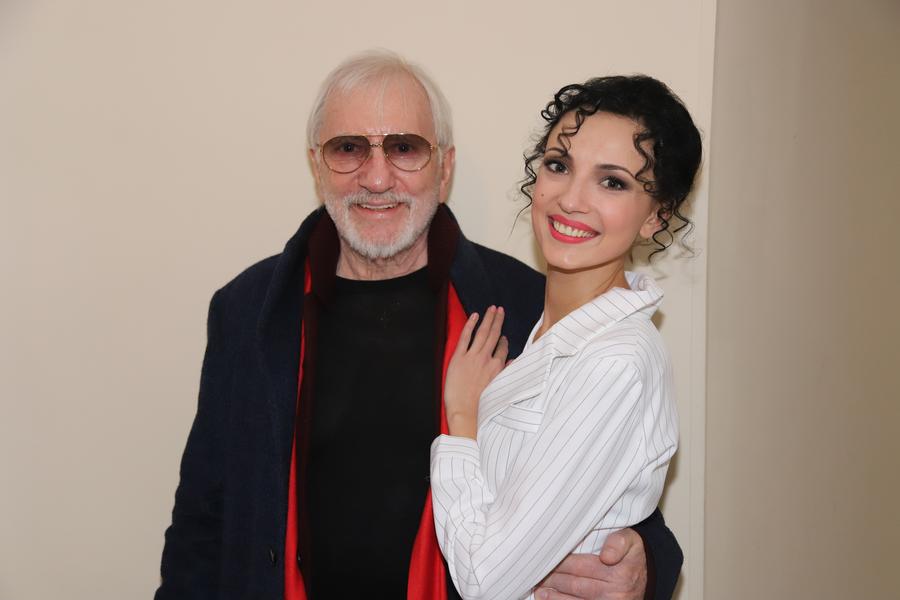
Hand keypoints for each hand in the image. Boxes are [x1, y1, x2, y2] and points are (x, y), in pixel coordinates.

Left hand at [444, 306, 507, 438]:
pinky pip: (465, 337)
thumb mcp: (499, 389)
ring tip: (492, 309)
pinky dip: (470, 325)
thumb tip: (513, 362)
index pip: (502, 349)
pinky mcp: (459, 357)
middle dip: (498, 321)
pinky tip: (474, 316)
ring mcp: (472, 357)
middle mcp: (486, 359)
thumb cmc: (481, 405)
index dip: (503, 341)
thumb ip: (506, 373)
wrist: (465, 411)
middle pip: (494, 335)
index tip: (503, 336)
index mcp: (497, 368)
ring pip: (482, 333)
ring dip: (488, 319)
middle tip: (500, 310)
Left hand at [534, 528, 646, 599]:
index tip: (546, 557)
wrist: (647, 573)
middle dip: (554, 579)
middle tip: (537, 573)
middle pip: (577, 585)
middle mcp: (617, 592)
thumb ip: (618, 542)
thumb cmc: (632, 552)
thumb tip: (607, 555)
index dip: (561, 563)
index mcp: (620, 572)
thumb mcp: (630, 539)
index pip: (582, 567)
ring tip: (540, 590)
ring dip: (556, 597)